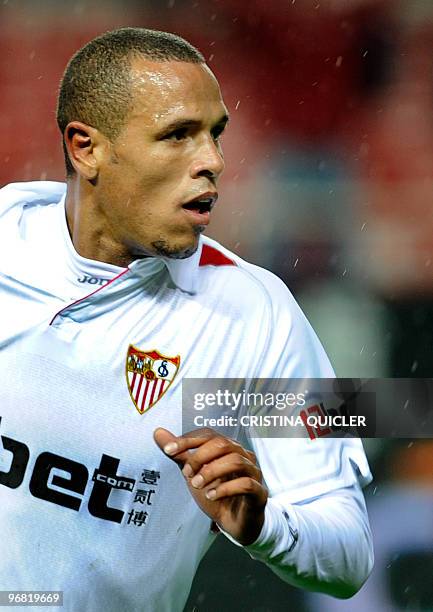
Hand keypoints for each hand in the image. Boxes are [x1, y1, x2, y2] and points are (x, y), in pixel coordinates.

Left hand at [153, 427, 267, 544]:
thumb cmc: (216, 492)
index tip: (169, 450)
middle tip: (186, 474)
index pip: (208, 434)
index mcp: (227, 447)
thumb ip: (179, 453)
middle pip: (223, 443)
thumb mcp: (193, 473)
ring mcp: (253, 473)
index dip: (188, 440)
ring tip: (196, 485)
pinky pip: (246, 484)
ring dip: (211, 472)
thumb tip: (158, 432)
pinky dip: (225, 489)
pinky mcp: (259, 492)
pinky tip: (211, 496)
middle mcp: (243, 455)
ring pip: (235, 461)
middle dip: (200, 457)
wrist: (234, 523)